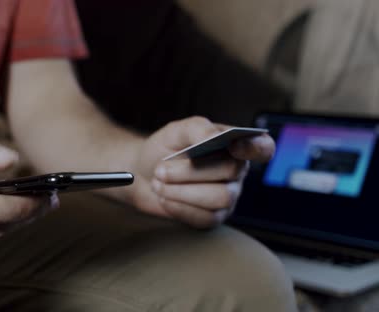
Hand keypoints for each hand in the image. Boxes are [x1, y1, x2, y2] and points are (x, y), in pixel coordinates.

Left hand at [132, 116, 274, 228]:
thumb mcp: (177, 131)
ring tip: (158, 183)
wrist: (143, 175)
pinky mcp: (214, 217)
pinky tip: (164, 198)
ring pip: (221, 198)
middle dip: (191, 171)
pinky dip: (180, 208)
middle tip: (160, 169)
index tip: (233, 146)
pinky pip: (206, 218)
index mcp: (234, 145)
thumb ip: (198, 129)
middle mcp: (236, 171)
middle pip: (231, 171)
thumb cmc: (164, 150)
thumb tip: (212, 137)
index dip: (255, 148)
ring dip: (183, 191)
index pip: (262, 147)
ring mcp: (228, 196)